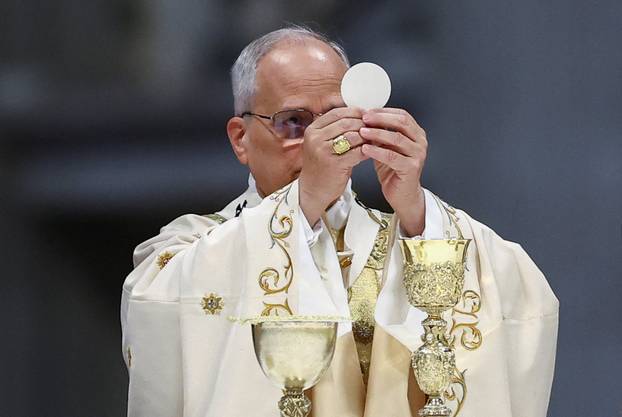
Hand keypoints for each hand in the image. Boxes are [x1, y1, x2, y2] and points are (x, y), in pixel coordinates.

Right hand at [299, 107, 368, 225]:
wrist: (314, 190)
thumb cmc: (322, 165)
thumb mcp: (323, 143)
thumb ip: (336, 129)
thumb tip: (361, 114)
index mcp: (312, 130)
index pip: (337, 112)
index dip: (355, 111)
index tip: (367, 114)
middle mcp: (315, 138)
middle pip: (346, 122)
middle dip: (363, 124)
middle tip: (375, 127)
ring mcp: (323, 151)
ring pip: (352, 135)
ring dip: (366, 137)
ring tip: (374, 140)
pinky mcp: (334, 164)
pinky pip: (357, 152)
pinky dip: (366, 150)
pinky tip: (370, 152)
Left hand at [359, 108, 427, 235]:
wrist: (402, 195)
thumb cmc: (393, 171)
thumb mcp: (386, 147)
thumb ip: (380, 134)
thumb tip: (365, 119)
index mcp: (416, 134)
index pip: (402, 115)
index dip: (384, 111)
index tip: (367, 111)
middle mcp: (420, 142)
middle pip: (402, 122)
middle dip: (381, 118)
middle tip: (364, 118)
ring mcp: (418, 155)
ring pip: (397, 138)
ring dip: (377, 133)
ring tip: (362, 131)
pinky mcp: (412, 168)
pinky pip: (392, 156)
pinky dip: (377, 151)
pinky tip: (365, 149)